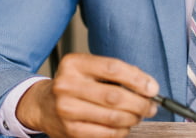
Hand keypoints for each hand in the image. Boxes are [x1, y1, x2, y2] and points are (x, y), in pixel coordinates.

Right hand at [16, 53, 159, 137]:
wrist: (43, 105)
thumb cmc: (74, 85)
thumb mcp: (89, 70)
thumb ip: (117, 74)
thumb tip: (148, 86)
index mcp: (74, 64)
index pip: (113, 68)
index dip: (138, 79)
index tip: (152, 88)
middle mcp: (67, 85)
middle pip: (115, 96)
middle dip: (140, 103)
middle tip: (150, 106)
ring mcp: (67, 109)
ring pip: (113, 117)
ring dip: (133, 118)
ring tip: (138, 115)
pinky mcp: (71, 131)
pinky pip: (107, 133)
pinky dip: (122, 131)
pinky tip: (124, 125)